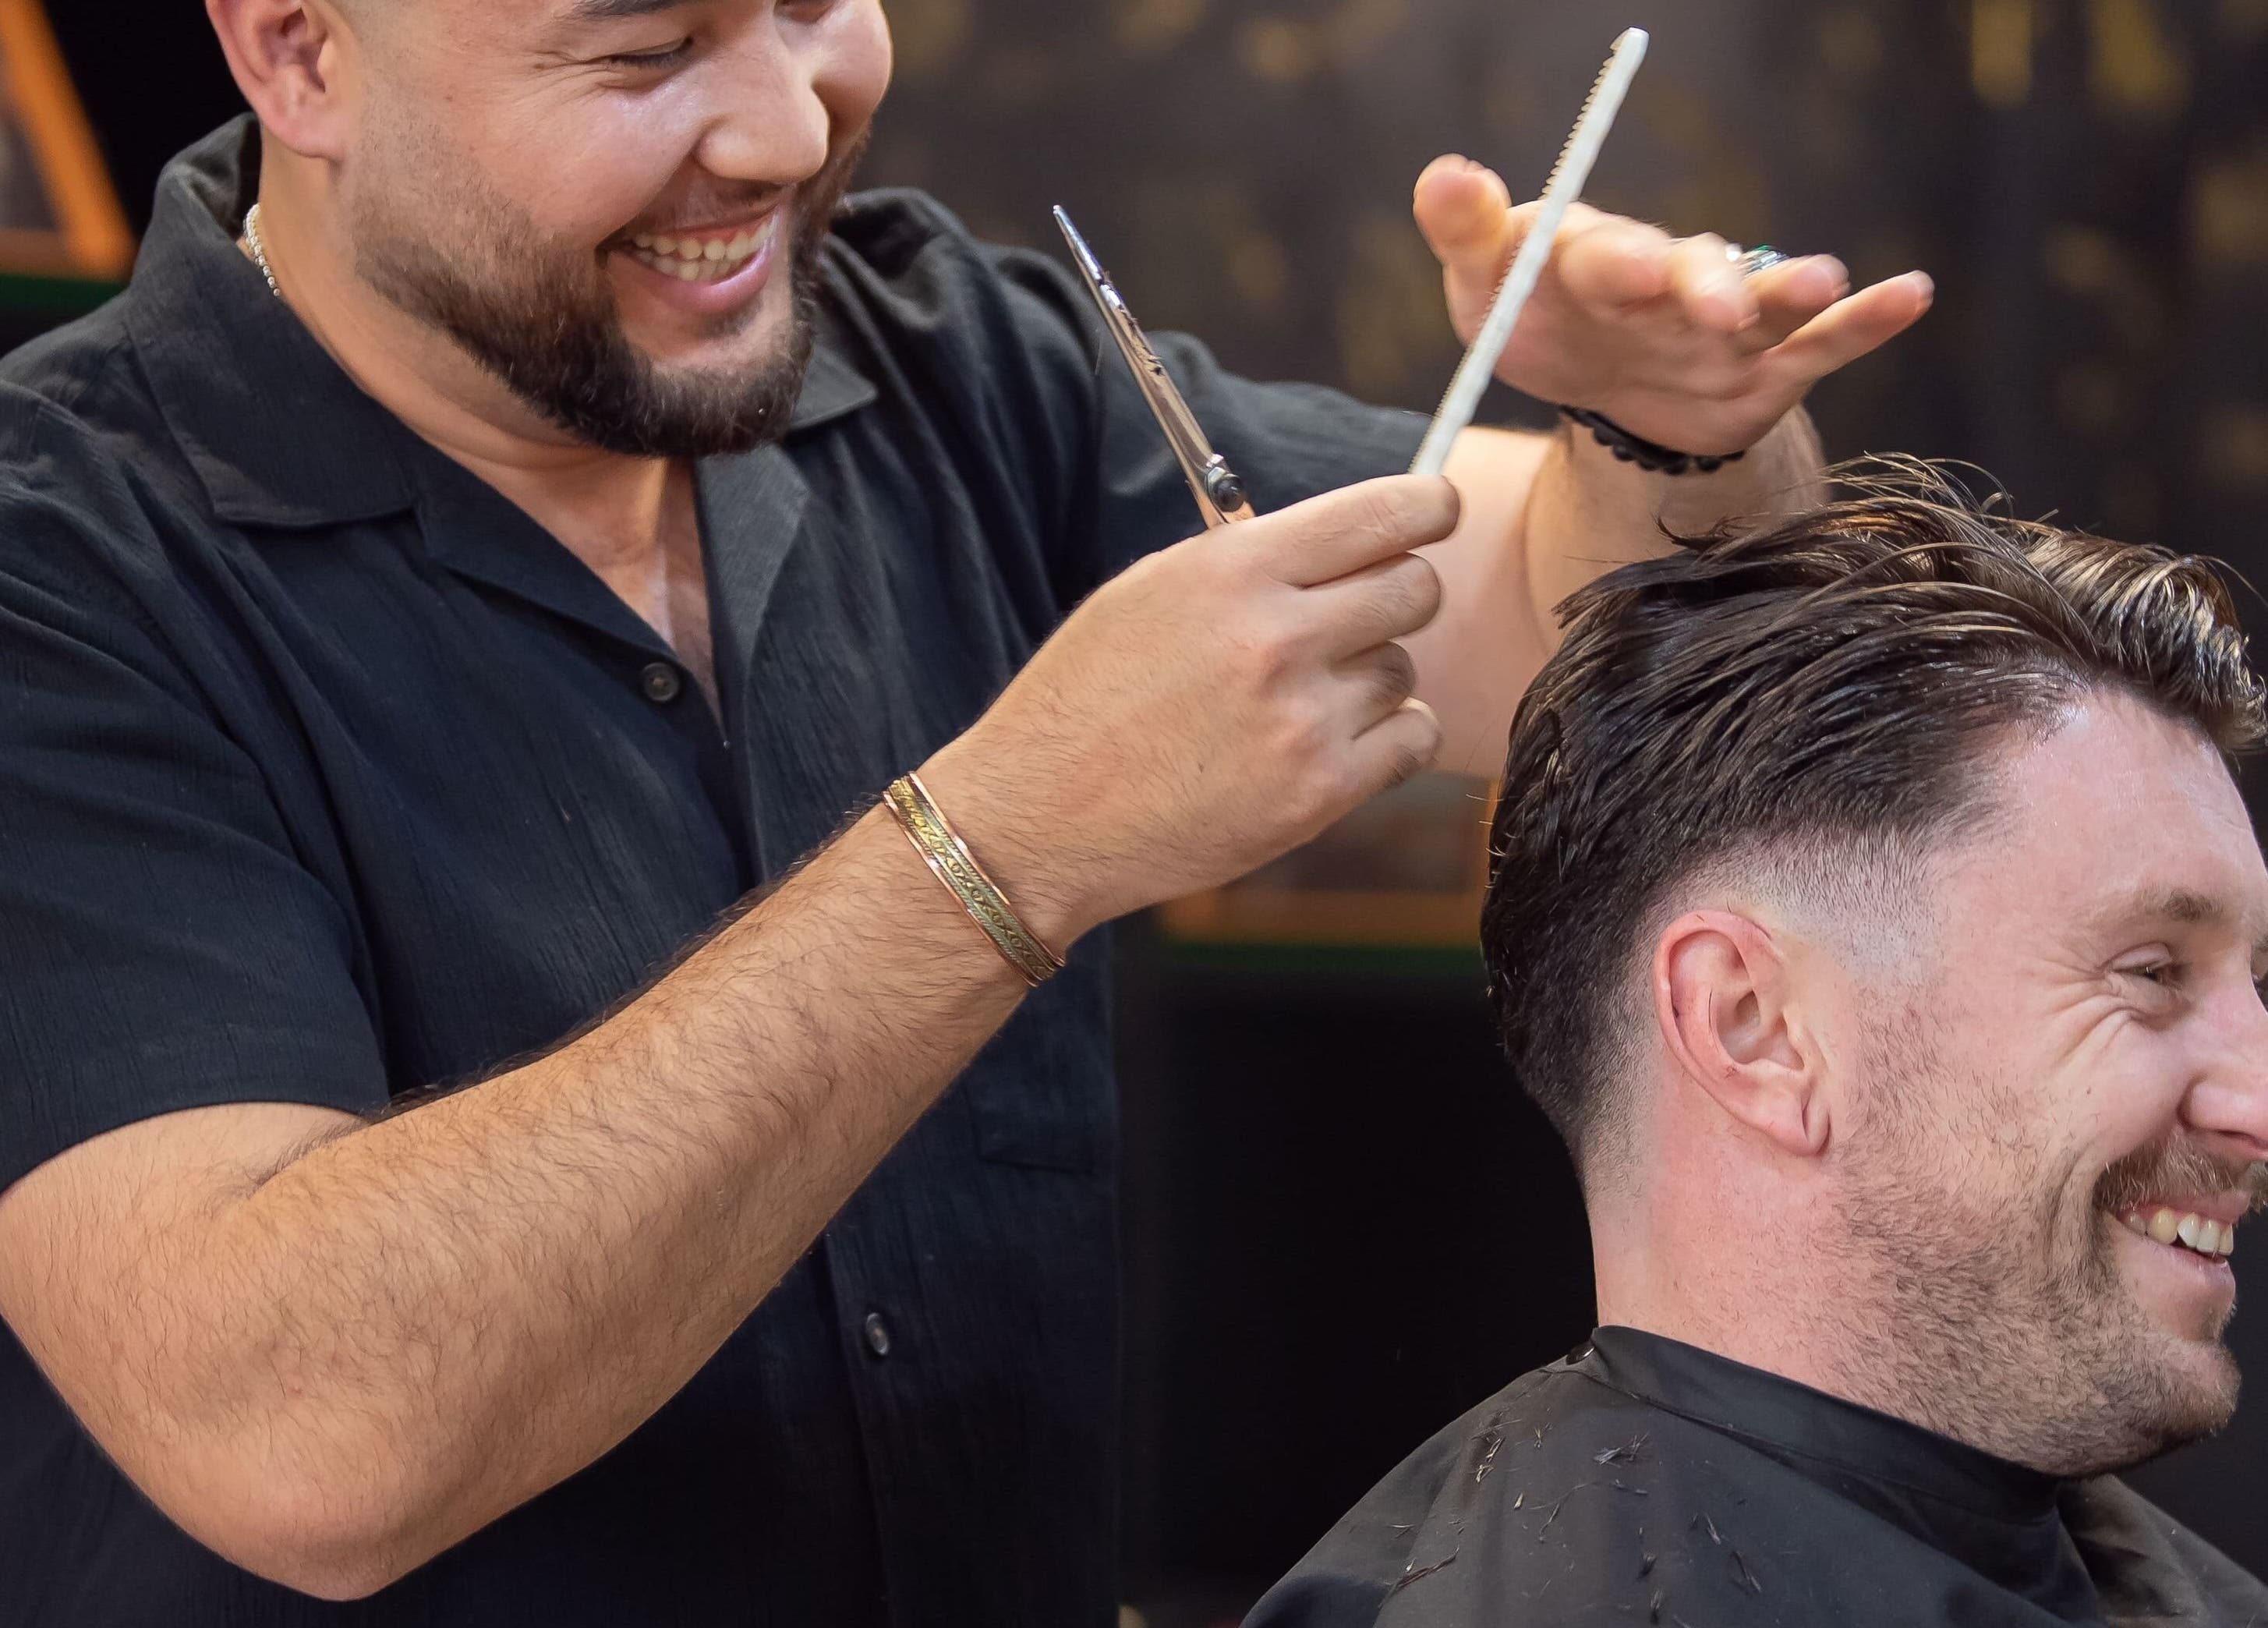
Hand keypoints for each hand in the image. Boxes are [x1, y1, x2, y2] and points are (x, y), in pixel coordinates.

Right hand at [923, 478, 1458, 941]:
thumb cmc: (1086, 701)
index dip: (1427, 507)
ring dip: (1370, 680)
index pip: (1384, 512)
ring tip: (1295, 702)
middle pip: (1416, 588)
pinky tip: (1331, 744)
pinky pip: (1413, 741)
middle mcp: (1274, 637)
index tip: (1435, 513)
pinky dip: (1388, 741)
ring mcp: (1302, 719)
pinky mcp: (1318, 794)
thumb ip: (1250, 561)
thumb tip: (1345, 539)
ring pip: (1405, 670)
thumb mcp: (1149, 593)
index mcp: (1231, 569)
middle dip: (1397, 597)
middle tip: (1356, 619)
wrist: (1038, 818)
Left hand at [1412, 155, 1933, 455]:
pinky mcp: (1768, 369)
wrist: (1593, 383)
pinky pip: (1823, 346)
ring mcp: (1726, 324)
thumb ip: (1469, 232)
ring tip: (1821, 283)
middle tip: (1709, 307)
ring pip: (1763, 304)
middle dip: (1700, 288)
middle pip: (1691, 275)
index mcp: (1597, 258)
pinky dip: (1867, 321)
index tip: (1621, 271)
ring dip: (1790, 292)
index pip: (1603, 254)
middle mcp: (1671, 281)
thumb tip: (1445, 171)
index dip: (1614, 263)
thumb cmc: (1536, 319)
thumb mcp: (1487, 286)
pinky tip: (1911, 294)